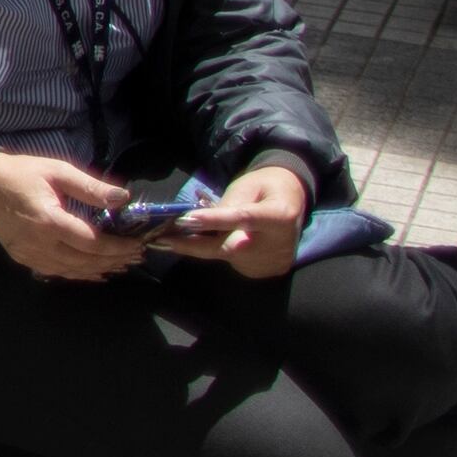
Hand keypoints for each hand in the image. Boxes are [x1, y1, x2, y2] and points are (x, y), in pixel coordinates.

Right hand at [0, 149, 138, 282]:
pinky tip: (94, 272)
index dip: (118, 247)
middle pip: (85, 261)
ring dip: (100, 269)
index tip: (137, 244)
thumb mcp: (57, 171)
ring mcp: (30, 254)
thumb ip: (90, 187)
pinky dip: (79, 274)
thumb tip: (123, 198)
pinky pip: (57, 272)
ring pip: (72, 271)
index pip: (92, 243)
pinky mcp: (24, 258)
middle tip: (136, 256)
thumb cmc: (22, 174)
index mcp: (49, 221)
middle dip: (114, 260)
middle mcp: (40, 244)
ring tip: (122, 265)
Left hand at [164, 159, 312, 281]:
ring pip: (228, 257)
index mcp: (279, 216)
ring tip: (180, 237)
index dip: (214, 220)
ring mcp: (274, 262)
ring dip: (203, 247)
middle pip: (230, 247)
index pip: (242, 218)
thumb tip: (197, 221)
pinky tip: (214, 241)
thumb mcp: (248, 186)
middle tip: (163, 239)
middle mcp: (279, 244)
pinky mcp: (268, 271)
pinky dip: (220, 253)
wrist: (293, 203)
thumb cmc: (267, 188)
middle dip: (194, 244)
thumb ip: (227, 204)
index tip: (186, 220)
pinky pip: (235, 263)